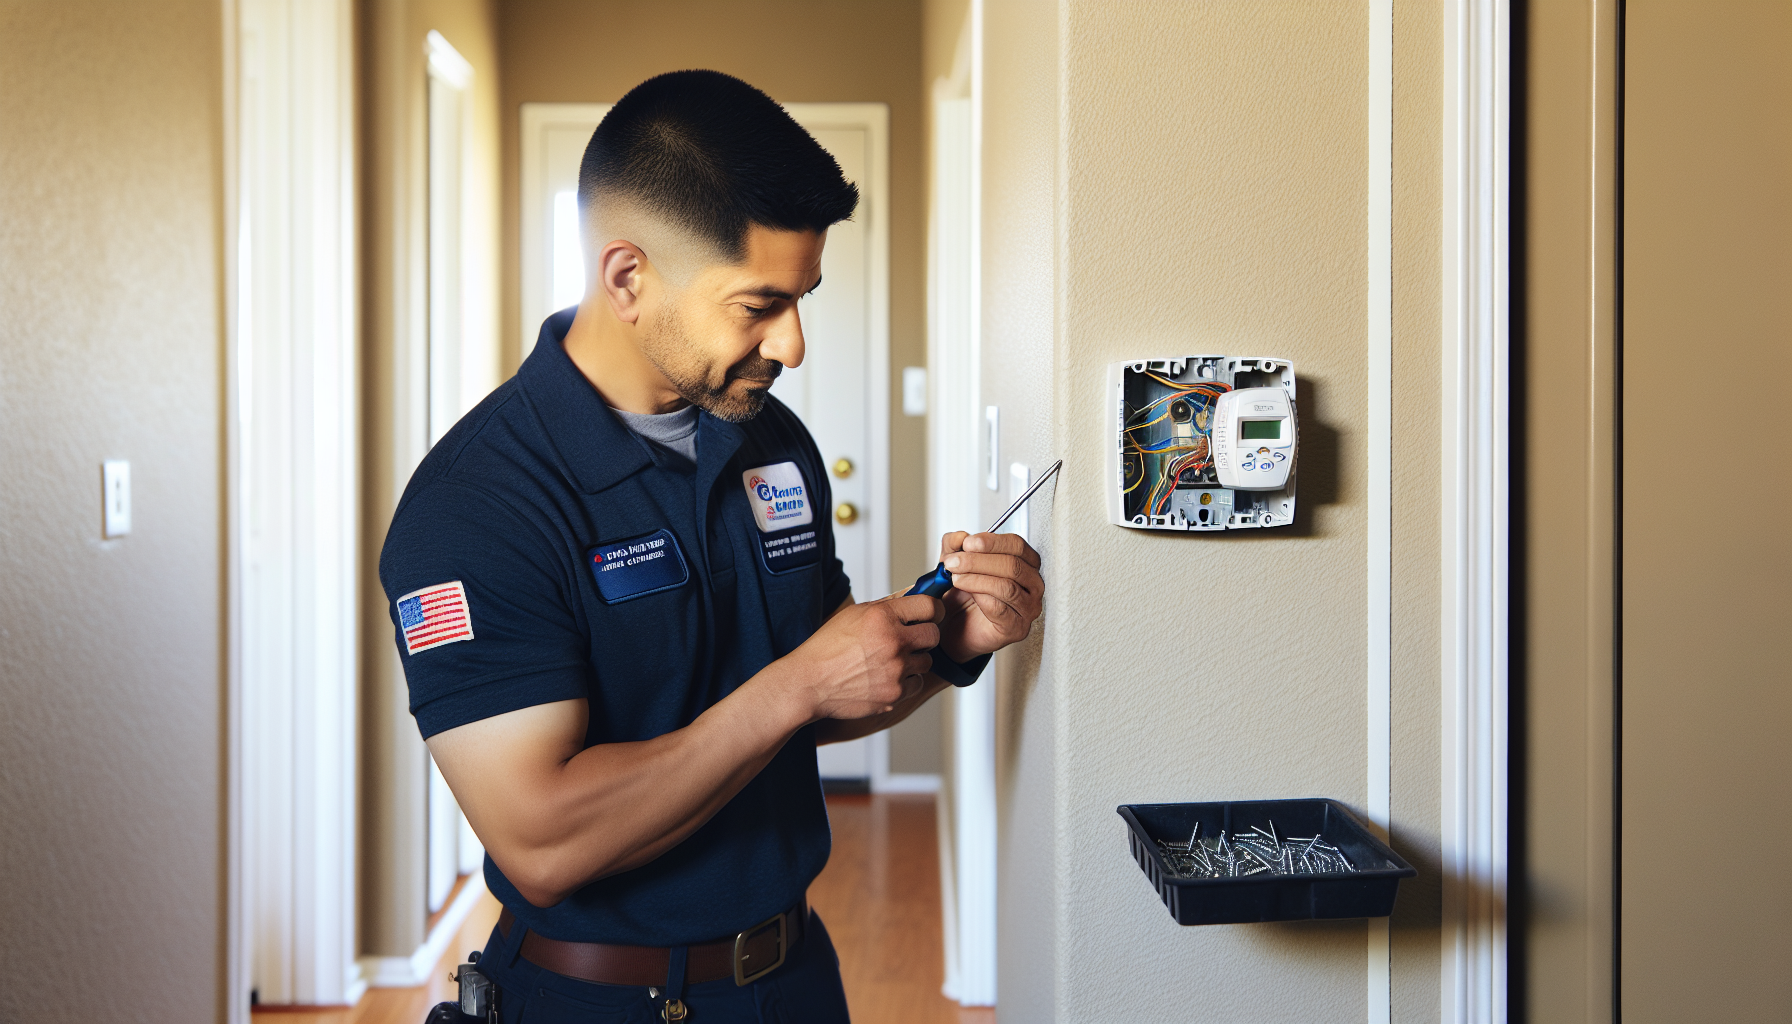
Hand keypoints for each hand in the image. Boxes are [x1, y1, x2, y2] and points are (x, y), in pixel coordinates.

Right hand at [783, 594, 943, 720]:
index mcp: (882, 617)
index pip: (930, 606)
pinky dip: (905, 682)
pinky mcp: (895, 694)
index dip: (933, 609)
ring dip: (913, 661)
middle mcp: (893, 642)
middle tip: (911, 639)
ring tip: (889, 661)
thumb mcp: (854, 615)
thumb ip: (887, 606)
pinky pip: (916, 684)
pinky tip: (885, 677)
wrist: (809, 683)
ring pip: (926, 662)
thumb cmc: (827, 648)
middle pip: (934, 635)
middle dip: (925, 636)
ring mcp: (896, 670)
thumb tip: (913, 597)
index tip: (931, 614)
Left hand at [935, 531, 1043, 660]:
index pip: (1017, 545)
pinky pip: (1001, 609)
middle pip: (1013, 565)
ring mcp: (1028, 608)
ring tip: (955, 578)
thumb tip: (960, 537)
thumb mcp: (954, 563)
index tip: (968, 543)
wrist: (955, 628)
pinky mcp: (1016, 628)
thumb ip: (954, 546)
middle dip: (979, 561)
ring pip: (1007, 587)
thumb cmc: (963, 595)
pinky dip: (981, 598)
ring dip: (977, 579)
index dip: (992, 542)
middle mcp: (1032, 584)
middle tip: (954, 562)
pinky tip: (967, 593)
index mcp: (1024, 563)